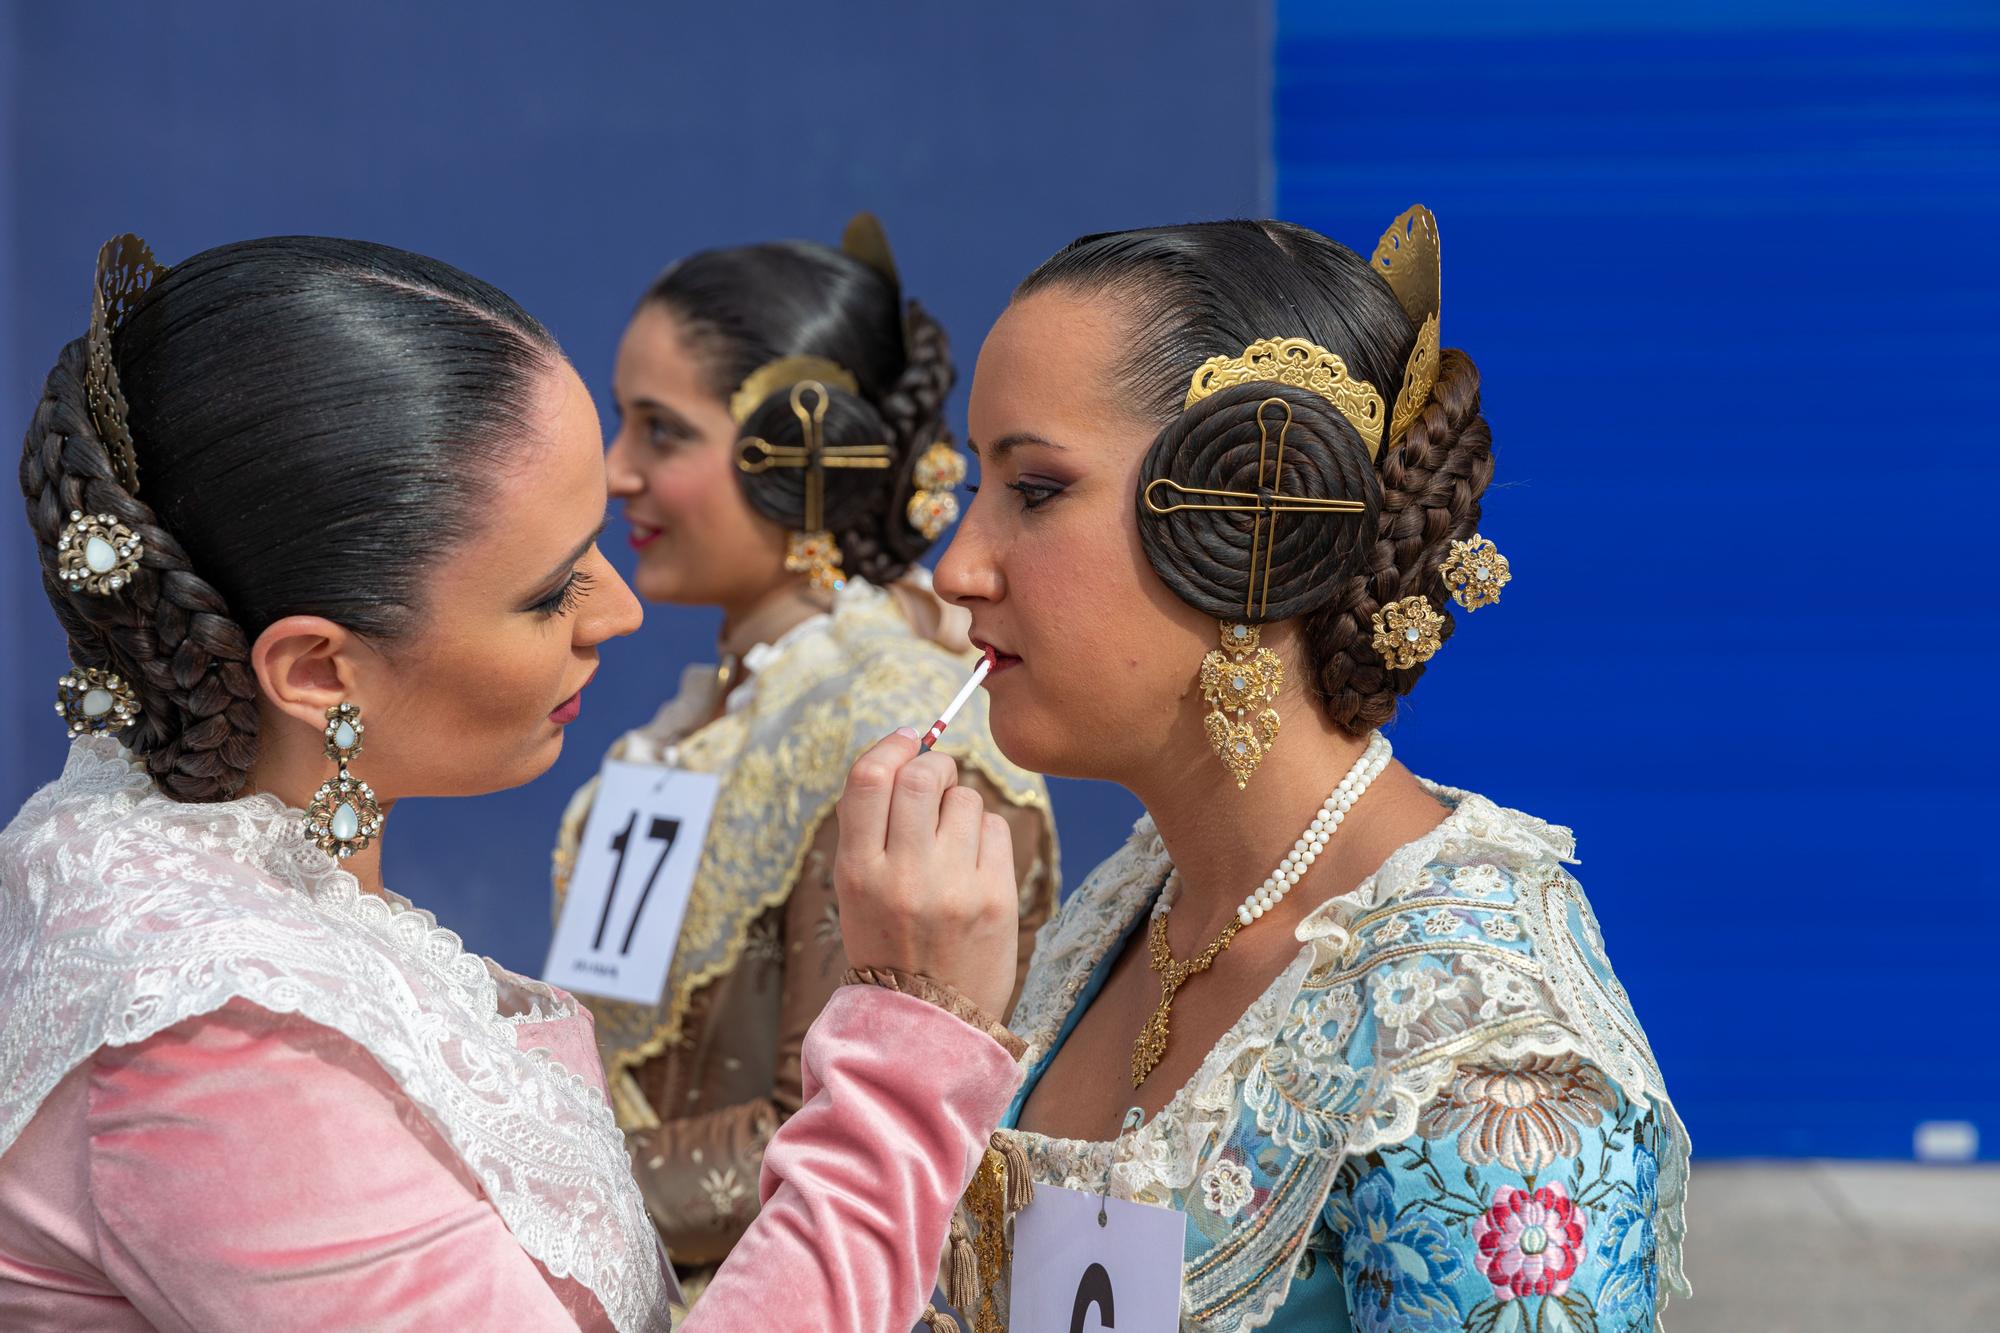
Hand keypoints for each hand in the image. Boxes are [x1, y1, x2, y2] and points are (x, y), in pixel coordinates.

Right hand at [833, 730, 1018, 1021]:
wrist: (927, 1023)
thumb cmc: (890, 944)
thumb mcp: (858, 891)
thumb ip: (874, 828)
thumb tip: (908, 754)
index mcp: (857, 872)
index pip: (867, 780)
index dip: (890, 747)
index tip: (907, 738)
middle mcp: (902, 876)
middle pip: (922, 776)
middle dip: (935, 765)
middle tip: (939, 778)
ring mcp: (952, 887)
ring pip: (966, 799)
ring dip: (962, 804)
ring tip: (954, 837)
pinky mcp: (995, 899)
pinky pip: (996, 829)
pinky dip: (986, 832)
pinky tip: (975, 861)